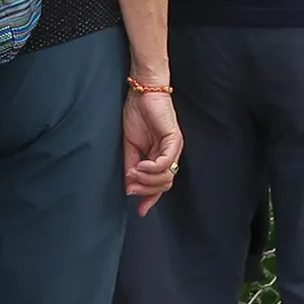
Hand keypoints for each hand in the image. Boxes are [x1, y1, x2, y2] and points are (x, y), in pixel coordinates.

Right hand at [123, 89, 181, 216]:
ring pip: (166, 177)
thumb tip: (129, 187)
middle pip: (164, 185)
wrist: (141, 92)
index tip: (141, 210)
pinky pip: (166, 162)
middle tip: (131, 186)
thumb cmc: (136, 114)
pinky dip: (152, 168)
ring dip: (147, 179)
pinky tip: (141, 165)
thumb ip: (131, 167)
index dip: (150, 199)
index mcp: (161, 157)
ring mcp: (174, 147)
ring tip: (133, 172)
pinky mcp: (174, 139)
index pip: (160, 185)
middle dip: (146, 190)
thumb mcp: (130, 147)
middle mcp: (170, 154)